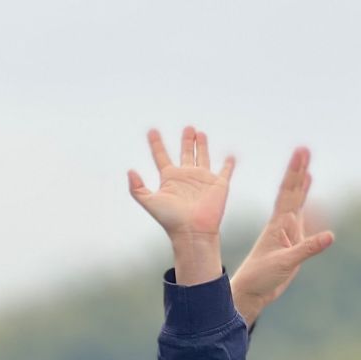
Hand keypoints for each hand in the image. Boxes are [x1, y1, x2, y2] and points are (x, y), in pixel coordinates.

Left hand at [127, 126, 233, 285]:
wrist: (193, 231)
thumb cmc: (171, 219)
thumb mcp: (150, 202)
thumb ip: (137, 188)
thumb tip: (129, 171)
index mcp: (170, 178)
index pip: (161, 156)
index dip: (156, 144)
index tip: (152, 131)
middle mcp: (186, 176)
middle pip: (185, 153)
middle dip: (186, 140)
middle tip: (187, 128)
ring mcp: (203, 179)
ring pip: (203, 157)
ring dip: (202, 145)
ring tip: (200, 133)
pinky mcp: (219, 184)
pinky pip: (226, 171)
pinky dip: (229, 164)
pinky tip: (231, 156)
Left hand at [230, 147, 334, 325]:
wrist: (251, 292)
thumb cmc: (261, 277)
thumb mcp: (286, 262)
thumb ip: (307, 248)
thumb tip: (331, 235)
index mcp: (279, 224)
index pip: (288, 191)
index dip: (296, 171)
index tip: (301, 152)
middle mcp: (283, 225)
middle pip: (293, 192)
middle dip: (299, 171)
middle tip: (304, 149)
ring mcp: (287, 234)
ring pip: (297, 206)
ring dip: (302, 188)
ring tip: (307, 171)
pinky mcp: (292, 245)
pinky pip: (303, 224)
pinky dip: (308, 211)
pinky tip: (312, 205)